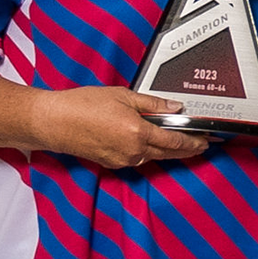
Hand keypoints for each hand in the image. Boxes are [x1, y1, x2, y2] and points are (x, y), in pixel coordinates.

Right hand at [29, 87, 211, 168]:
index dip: (194, 142)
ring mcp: (122, 160)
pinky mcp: (112, 163)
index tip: (207, 140)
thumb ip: (152, 104)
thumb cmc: (81, 105)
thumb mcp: (122, 96)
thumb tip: (175, 108)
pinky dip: (150, 152)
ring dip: (169, 151)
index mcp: (138, 133)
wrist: (50, 122)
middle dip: (187, 149)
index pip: (176, 141)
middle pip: (169, 153)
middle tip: (202, 144)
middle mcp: (133, 151)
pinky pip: (138, 159)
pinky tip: (153, 144)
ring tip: (181, 143)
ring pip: (154, 157)